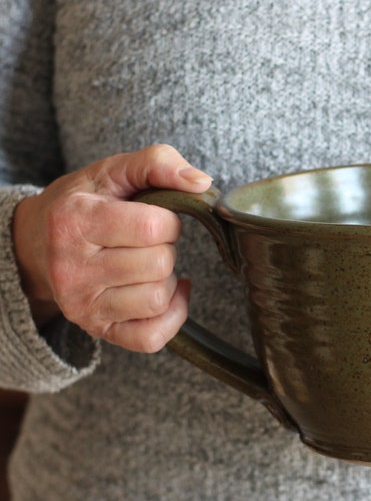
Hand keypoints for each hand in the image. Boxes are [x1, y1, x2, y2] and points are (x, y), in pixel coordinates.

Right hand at [12, 144, 211, 351]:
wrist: (37, 242)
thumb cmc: (86, 203)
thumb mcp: (113, 171)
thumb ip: (158, 163)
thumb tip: (201, 183)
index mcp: (74, 220)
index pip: (154, 226)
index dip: (168, 220)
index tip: (153, 217)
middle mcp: (72, 267)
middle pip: (159, 264)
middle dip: (165, 248)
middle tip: (146, 242)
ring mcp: (82, 304)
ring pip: (157, 299)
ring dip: (165, 279)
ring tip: (147, 265)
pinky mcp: (96, 329)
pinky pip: (151, 338)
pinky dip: (172, 316)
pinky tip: (165, 293)